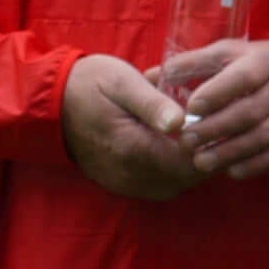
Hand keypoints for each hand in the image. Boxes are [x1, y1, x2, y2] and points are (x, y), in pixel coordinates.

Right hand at [64, 52, 208, 199]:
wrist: (50, 103)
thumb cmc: (90, 84)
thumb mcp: (122, 82)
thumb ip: (152, 103)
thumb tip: (180, 122)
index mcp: (134, 148)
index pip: (190, 161)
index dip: (211, 144)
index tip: (217, 120)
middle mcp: (131, 174)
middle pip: (188, 176)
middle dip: (206, 154)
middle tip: (211, 125)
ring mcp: (125, 183)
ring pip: (176, 185)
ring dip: (191, 164)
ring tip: (195, 135)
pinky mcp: (121, 185)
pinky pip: (159, 187)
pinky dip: (174, 172)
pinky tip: (174, 148)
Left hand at [166, 41, 268, 181]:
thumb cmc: (264, 63)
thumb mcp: (233, 53)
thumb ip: (195, 63)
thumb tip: (154, 73)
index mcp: (264, 62)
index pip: (242, 77)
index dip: (217, 93)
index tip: (191, 107)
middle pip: (249, 112)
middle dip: (216, 129)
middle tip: (186, 141)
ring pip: (262, 136)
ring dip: (230, 151)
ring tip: (201, 161)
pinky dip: (255, 164)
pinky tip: (231, 171)